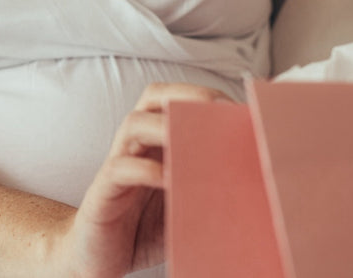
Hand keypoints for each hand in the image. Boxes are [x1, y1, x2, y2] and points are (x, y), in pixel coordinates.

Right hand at [53, 83, 233, 277]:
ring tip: (198, 140)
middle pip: (153, 97)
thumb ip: (206, 186)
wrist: (97, 257)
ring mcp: (116, 164)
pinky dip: (147, 169)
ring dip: (166, 126)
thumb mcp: (184, 203)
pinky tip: (171, 180)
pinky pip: (121, 168)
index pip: (175, 99)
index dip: (206, 95)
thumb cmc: (144, 228)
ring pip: (134, 124)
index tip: (240, 108)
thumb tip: (255, 177)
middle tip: (221, 111)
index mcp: (155, 142)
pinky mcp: (103, 191)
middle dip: (189, 97)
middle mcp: (135, 144)